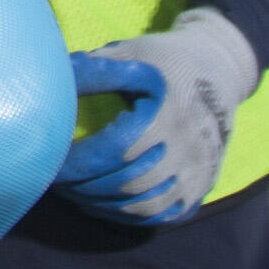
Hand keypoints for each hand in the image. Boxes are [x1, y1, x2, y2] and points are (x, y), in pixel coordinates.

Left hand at [54, 8, 260, 226]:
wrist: (220, 72)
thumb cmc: (165, 61)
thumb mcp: (132, 53)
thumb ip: (93, 69)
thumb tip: (47, 83)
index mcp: (167, 115)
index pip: (116, 149)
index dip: (78, 161)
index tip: (49, 159)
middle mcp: (186, 148)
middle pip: (126, 182)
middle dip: (82, 185)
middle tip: (53, 178)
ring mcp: (197, 172)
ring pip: (141, 204)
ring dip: (100, 203)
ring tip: (72, 190)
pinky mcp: (201, 187)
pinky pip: (161, 215)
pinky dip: (127, 214)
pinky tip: (101, 204)